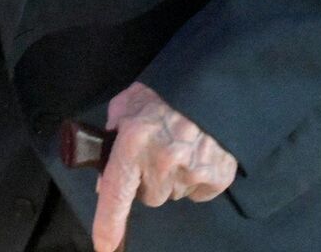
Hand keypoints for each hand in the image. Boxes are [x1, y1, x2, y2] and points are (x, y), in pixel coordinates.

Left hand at [91, 82, 237, 250]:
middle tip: (154, 152)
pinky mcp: (217, 176)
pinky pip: (198, 193)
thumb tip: (105, 181)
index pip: (116, 193)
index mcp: (133, 143)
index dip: (108, 223)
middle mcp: (162, 161)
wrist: (207, 85)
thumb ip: (110, 141)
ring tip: (178, 148)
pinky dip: (196, 179)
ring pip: (173, 194)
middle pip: (149, 196)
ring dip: (171, 179)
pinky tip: (196, 154)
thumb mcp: (124, 108)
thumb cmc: (159, 94)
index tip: (103, 247)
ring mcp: (192, 171)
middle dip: (148, 180)